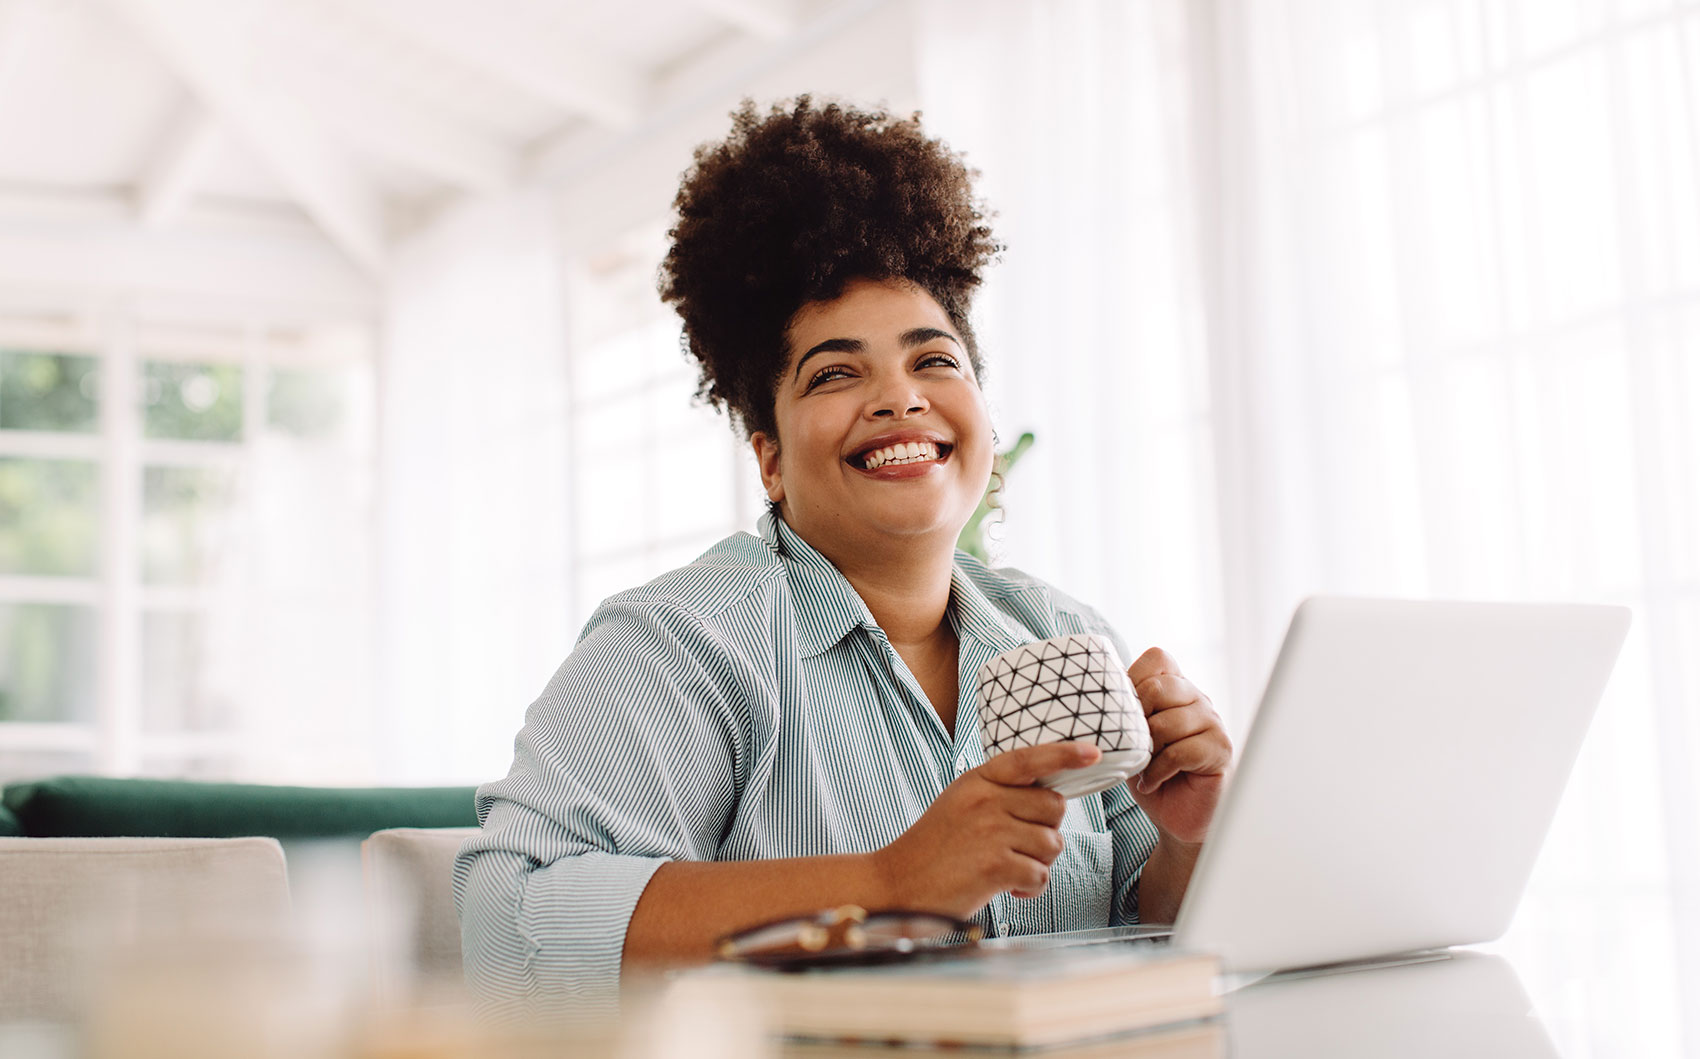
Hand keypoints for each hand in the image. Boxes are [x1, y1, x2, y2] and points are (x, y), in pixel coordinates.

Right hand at [873, 742, 1100, 918]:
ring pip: (1052, 843)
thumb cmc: (934, 850)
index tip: (1094, 752)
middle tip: (1019, 847)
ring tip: (1005, 869)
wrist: (896, 885)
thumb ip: (999, 795)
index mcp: (977, 780)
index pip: (1029, 759)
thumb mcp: (961, 804)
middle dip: (1047, 830)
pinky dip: (1029, 888)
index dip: (1064, 753)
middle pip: (1054, 806)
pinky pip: (1040, 874)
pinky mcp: (995, 865)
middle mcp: (985, 799)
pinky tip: (1004, 887)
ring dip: (1037, 863)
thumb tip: (1052, 800)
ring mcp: (990, 831)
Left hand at [1127, 648, 1231, 845]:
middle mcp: (1198, 698)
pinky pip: (1180, 751)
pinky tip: (1152, 782)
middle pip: (1159, 687)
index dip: (1133, 679)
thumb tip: (1091, 693)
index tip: (1122, 711)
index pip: (1157, 658)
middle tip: (1131, 745)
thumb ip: (1121, 711)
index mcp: (1176, 688)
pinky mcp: (1221, 749)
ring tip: (1142, 767)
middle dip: (1136, 718)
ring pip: (1168, 721)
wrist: (1176, 817)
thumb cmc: (1150, 773)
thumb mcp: (1128, 737)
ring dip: (1146, 750)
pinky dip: (1158, 771)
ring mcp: (1213, 722)